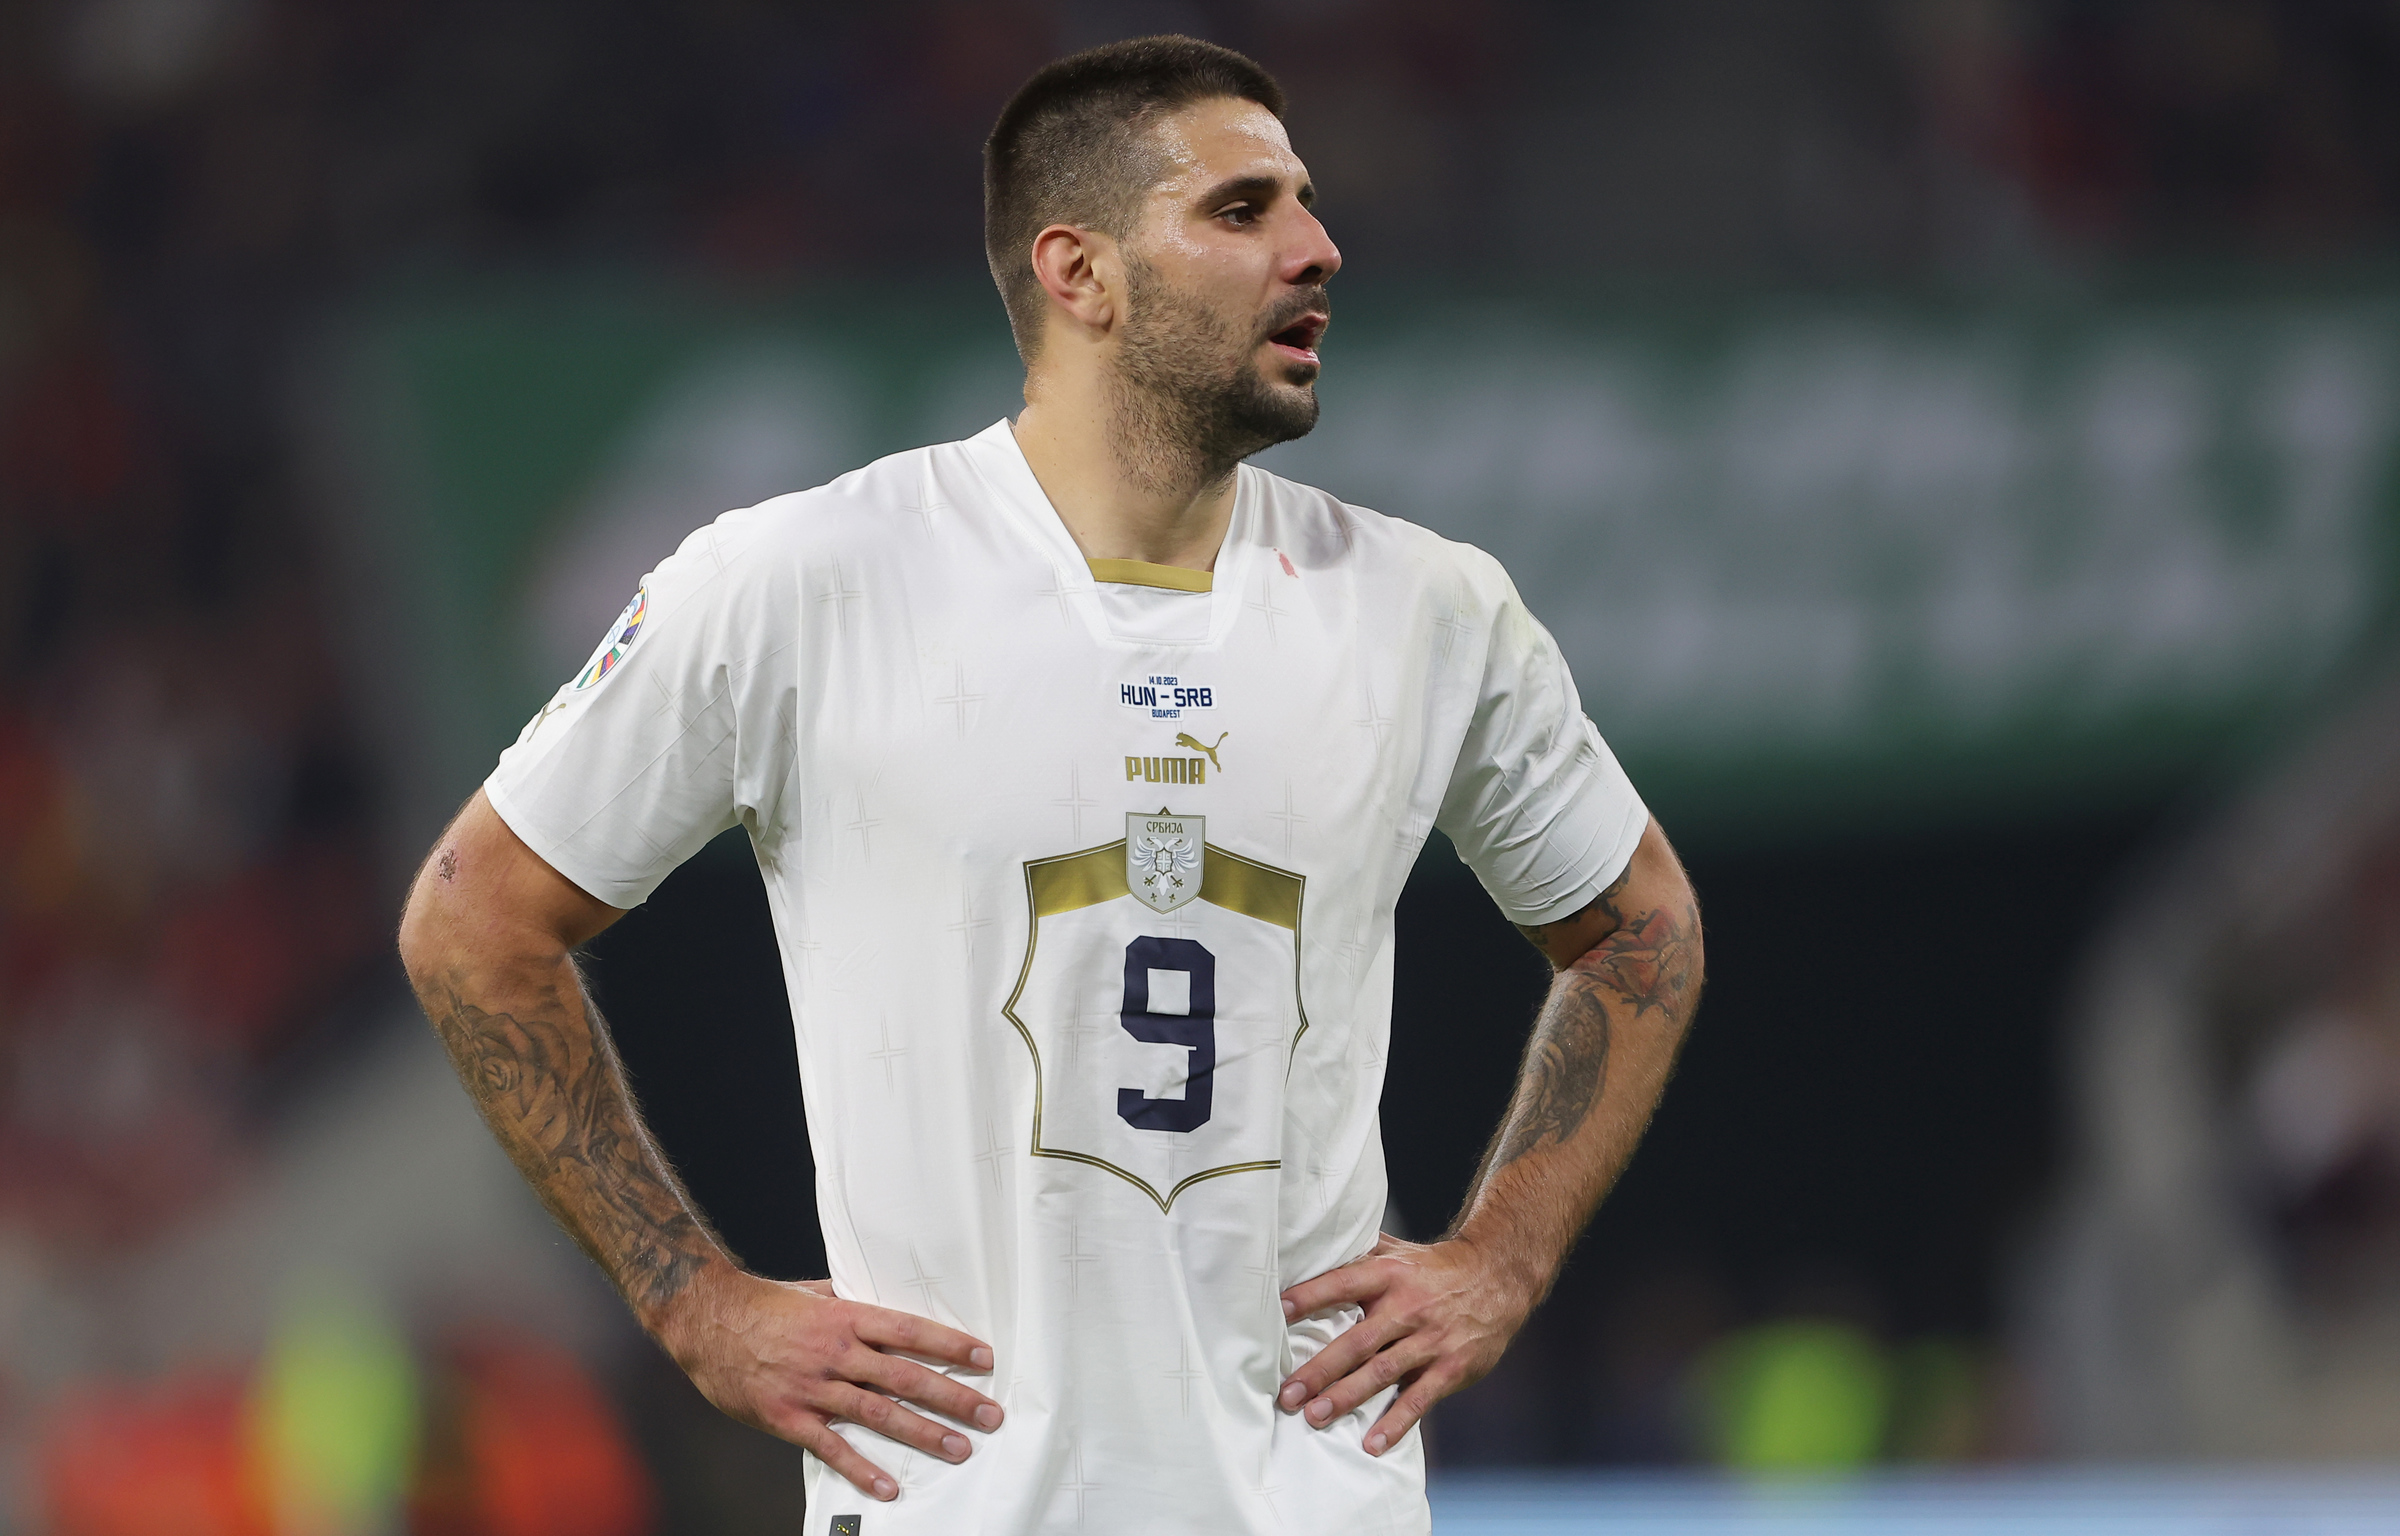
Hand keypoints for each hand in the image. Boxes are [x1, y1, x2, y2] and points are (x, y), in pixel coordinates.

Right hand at [656, 1268, 1003, 1501]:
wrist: (705, 1319)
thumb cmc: (762, 1304)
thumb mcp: (815, 1293)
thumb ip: (852, 1303)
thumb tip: (886, 1305)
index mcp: (846, 1318)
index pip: (910, 1331)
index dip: (950, 1346)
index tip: (985, 1359)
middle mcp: (836, 1353)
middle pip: (906, 1377)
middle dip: (953, 1397)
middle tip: (989, 1414)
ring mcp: (813, 1387)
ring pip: (878, 1413)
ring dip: (922, 1433)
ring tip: (958, 1448)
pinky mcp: (788, 1418)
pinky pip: (831, 1448)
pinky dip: (861, 1469)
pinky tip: (888, 1487)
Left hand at [1276, 1235, 1532, 1455]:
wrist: (1499, 1277)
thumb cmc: (1436, 1267)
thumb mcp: (1398, 1252)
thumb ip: (1359, 1253)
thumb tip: (1311, 1246)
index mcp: (1389, 1275)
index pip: (1343, 1284)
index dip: (1311, 1296)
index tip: (1279, 1311)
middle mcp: (1407, 1308)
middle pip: (1357, 1341)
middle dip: (1320, 1370)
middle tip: (1288, 1394)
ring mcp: (1431, 1340)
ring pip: (1383, 1372)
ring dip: (1348, 1397)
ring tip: (1316, 1417)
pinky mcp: (1451, 1368)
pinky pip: (1419, 1399)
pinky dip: (1396, 1422)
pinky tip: (1372, 1444)